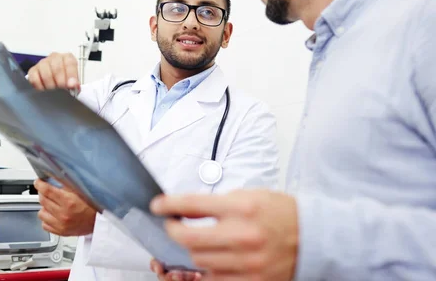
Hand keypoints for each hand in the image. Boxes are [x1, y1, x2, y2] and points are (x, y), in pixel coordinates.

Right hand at [27, 52, 79, 91]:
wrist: (55, 82)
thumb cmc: (66, 80)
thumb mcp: (74, 81)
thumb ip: (75, 83)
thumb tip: (74, 85)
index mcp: (67, 58)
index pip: (70, 63)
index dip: (71, 75)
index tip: (71, 85)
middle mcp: (55, 58)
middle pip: (57, 68)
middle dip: (60, 82)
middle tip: (62, 90)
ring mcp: (43, 63)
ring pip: (46, 74)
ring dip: (50, 85)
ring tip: (54, 90)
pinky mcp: (33, 70)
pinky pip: (34, 79)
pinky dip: (40, 87)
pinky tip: (45, 89)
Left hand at [34, 178, 96, 235]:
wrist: (100, 221)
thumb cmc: (94, 206)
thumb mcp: (81, 190)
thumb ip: (66, 184)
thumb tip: (54, 176)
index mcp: (69, 201)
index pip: (47, 190)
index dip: (40, 184)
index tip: (38, 182)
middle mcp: (63, 214)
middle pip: (42, 200)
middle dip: (43, 193)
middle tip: (46, 191)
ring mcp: (61, 225)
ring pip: (41, 213)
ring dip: (44, 207)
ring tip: (51, 204)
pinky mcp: (61, 232)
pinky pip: (45, 225)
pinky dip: (47, 219)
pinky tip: (52, 214)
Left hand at [150, 190, 297, 280]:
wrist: (312, 236)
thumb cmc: (278, 212)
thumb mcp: (246, 196)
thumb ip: (214, 204)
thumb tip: (181, 209)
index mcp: (242, 208)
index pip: (192, 205)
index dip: (168, 205)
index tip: (157, 206)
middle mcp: (244, 235)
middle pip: (190, 239)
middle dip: (173, 232)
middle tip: (172, 226)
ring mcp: (248, 263)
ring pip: (199, 262)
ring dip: (190, 251)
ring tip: (192, 242)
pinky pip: (215, 280)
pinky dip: (207, 270)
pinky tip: (209, 259)